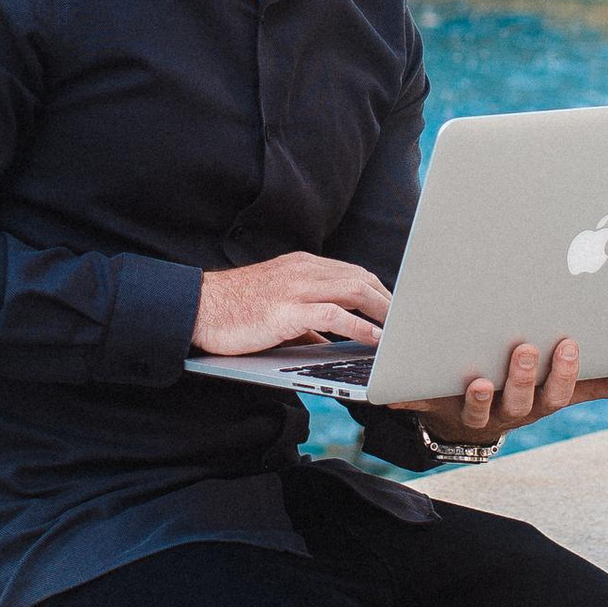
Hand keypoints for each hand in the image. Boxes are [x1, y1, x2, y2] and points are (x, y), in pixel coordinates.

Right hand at [192, 253, 389, 356]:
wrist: (197, 308)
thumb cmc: (234, 311)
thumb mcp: (276, 309)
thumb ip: (305, 321)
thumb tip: (328, 341)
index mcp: (302, 266)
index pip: (353, 273)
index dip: (381, 291)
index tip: (398, 311)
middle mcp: (303, 270)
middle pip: (361, 278)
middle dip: (390, 301)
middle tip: (409, 324)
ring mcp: (296, 287)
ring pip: (354, 290)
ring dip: (384, 312)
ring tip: (401, 332)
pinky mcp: (287, 310)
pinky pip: (335, 315)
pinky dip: (361, 327)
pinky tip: (376, 340)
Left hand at [388, 338, 607, 447]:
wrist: (466, 419)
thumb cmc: (521, 393)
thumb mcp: (559, 388)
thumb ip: (598, 383)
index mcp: (538, 402)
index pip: (557, 392)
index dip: (563, 372)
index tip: (567, 344)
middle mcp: (507, 411)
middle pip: (519, 401)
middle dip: (523, 377)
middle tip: (525, 348)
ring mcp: (470, 411)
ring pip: (476, 409)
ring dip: (478, 397)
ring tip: (479, 379)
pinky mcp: (434, 406)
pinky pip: (420, 405)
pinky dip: (406, 400)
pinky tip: (393, 393)